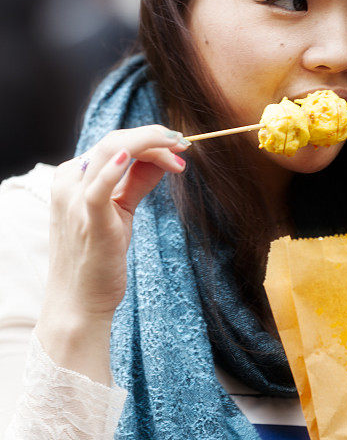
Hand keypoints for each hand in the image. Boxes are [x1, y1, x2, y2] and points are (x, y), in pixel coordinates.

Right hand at [44, 124, 189, 323]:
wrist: (79, 302)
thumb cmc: (98, 259)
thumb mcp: (120, 211)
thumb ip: (137, 182)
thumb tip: (164, 158)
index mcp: (73, 177)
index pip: (114, 143)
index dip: (149, 139)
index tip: (178, 146)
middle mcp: (69, 183)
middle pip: (115, 141)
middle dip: (153, 137)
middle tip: (183, 144)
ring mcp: (75, 201)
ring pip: (110, 151)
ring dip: (149, 144)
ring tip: (177, 150)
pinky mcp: (89, 221)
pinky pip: (98, 188)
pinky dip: (113, 169)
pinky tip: (131, 157)